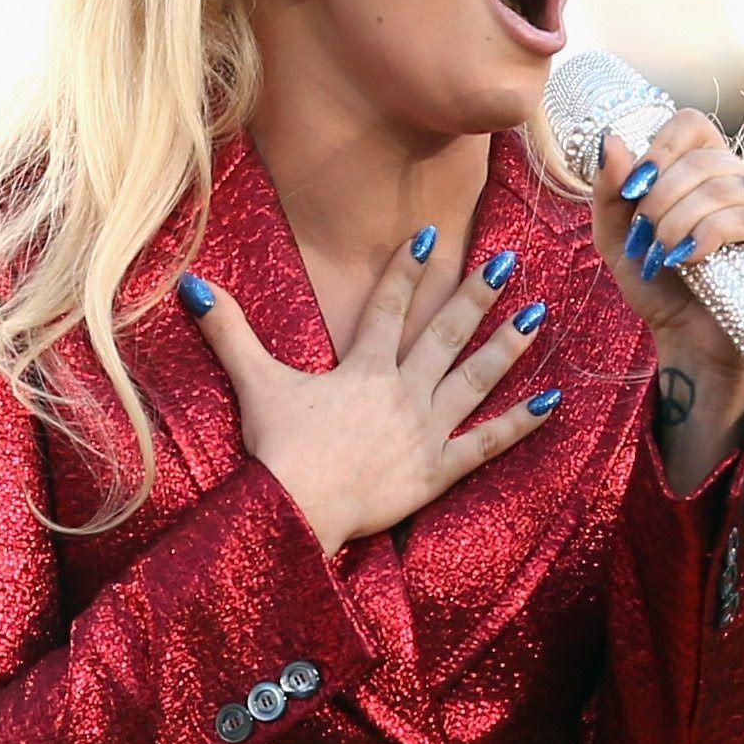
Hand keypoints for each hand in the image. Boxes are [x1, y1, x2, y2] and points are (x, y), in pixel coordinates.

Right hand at [178, 234, 555, 554]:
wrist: (296, 507)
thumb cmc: (277, 448)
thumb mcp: (254, 382)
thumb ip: (229, 331)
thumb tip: (192, 284)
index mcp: (363, 367)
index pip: (390, 307)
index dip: (408, 269)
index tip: (430, 235)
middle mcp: (402, 389)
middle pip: (445, 332)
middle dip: (477, 292)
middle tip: (509, 259)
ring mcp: (425, 429)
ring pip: (474, 378)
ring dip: (507, 345)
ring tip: (538, 315)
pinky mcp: (439, 470)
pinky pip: (486, 443)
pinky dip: (519, 424)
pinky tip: (551, 401)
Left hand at [590, 108, 743, 386]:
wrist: (687, 343)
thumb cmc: (660, 288)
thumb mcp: (617, 239)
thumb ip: (610, 191)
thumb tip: (612, 140)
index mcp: (705, 169)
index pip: (691, 124)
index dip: (659, 148)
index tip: (634, 188)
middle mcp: (742, 178)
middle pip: (702, 158)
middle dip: (660, 199)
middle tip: (644, 237)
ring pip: (722, 187)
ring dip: (679, 224)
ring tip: (664, 257)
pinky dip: (712, 234)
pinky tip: (693, 258)